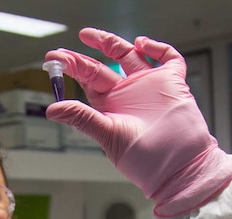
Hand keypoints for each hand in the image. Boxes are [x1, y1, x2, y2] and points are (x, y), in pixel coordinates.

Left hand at [45, 28, 231, 216]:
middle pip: (102, 66)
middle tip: (65, 50)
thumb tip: (52, 109)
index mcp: (109, 106)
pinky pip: (167, 59)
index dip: (71, 68)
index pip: (86, 80)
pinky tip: (142, 43)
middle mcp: (126, 94)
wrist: (179, 168)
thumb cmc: (146, 160)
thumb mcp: (108, 136)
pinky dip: (157, 48)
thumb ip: (82, 118)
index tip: (54, 58)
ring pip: (129, 55)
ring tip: (92, 36)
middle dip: (83, 56)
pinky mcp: (172, 83)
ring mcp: (148, 86)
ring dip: (111, 43)